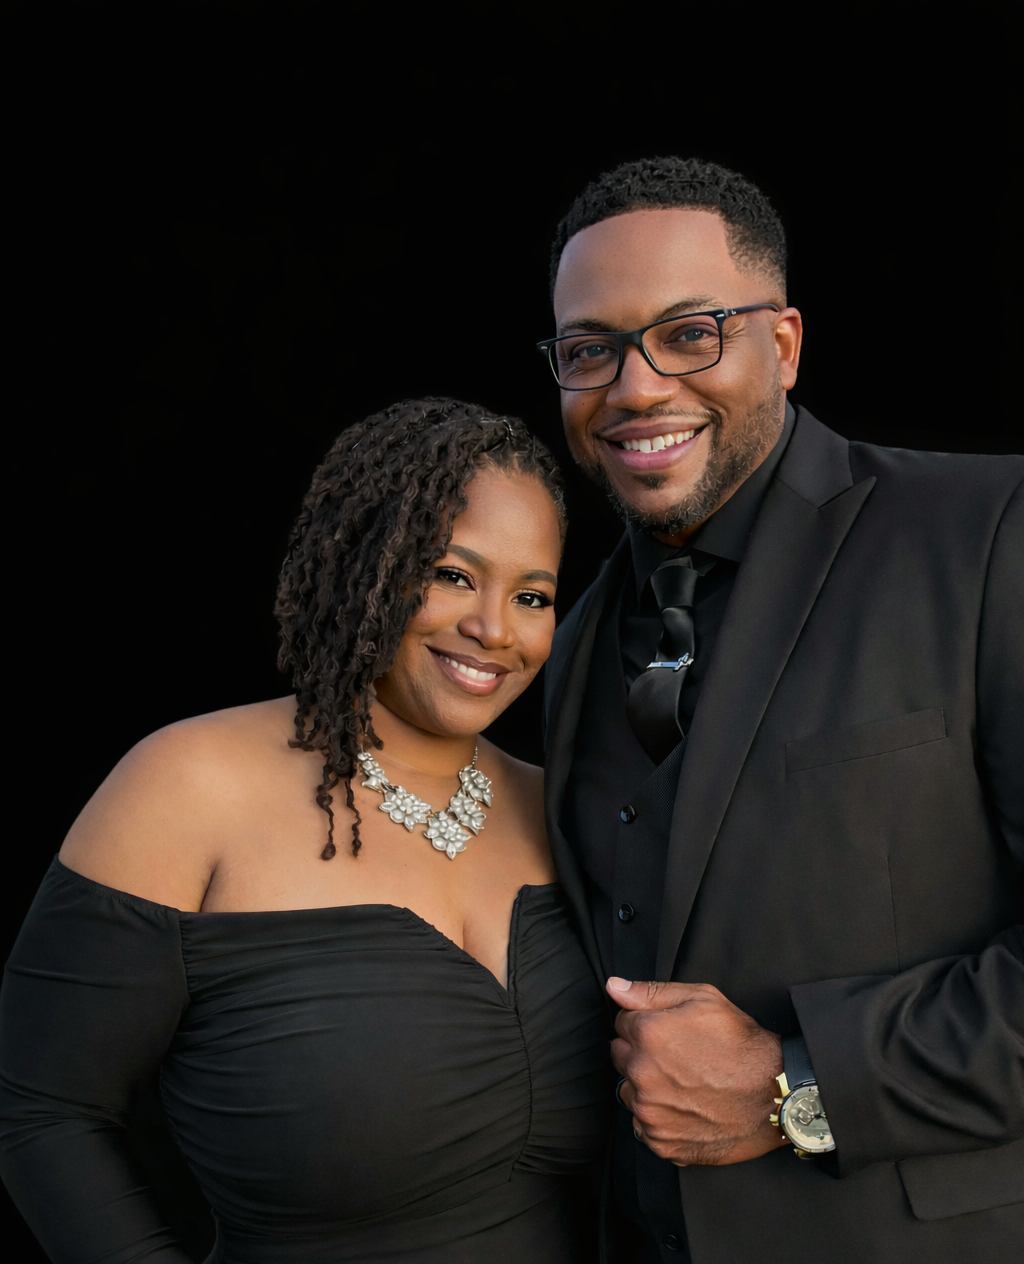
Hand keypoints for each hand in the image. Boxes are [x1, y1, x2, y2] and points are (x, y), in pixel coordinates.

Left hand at [608, 976, 788, 1166]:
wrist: (775, 1095)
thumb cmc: (742, 1045)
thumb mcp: (703, 999)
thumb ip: (652, 991)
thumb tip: (614, 987)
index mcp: (648, 1034)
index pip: (621, 1023)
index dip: (644, 1024)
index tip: (666, 1032)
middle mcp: (642, 1073)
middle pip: (620, 1057)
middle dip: (640, 1053)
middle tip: (675, 1057)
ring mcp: (650, 1112)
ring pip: (629, 1092)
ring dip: (645, 1087)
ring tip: (681, 1084)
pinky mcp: (661, 1142)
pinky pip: (643, 1126)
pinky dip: (657, 1118)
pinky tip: (684, 1108)